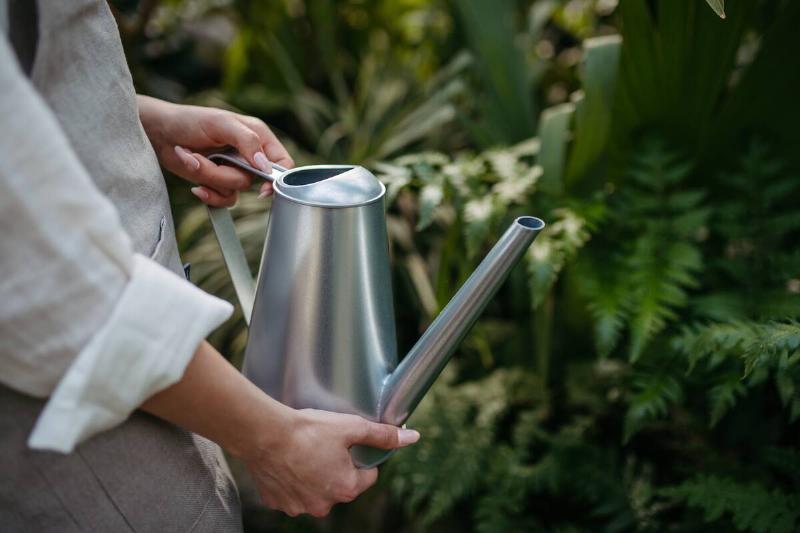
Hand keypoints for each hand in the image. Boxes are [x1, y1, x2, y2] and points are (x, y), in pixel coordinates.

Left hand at [137, 95, 293, 206]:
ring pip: (235, 190)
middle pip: (253, 180)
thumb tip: (265, 166)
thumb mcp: (221, 124)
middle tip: (201, 158)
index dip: (277, 178)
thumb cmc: (190, 120)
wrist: (159, 133)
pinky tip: (195, 185)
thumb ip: (248, 142)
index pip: (282, 163)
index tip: (263, 187)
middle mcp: (249, 155)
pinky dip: (208, 194)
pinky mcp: (218, 182)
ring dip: (209, 178)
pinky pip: (224, 199)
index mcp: (258, 137)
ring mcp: (234, 170)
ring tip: (191, 160)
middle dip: (223, 173)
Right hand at [141, 343, 419, 517]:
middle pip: (341, 485)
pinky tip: (289, 461)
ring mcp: (298, 505)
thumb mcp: (351, 427)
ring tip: (305, 451)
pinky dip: (292, 479)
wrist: (264, 433)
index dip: (362, 457)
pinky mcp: (277, 501)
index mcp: (346, 488)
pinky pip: (291, 492)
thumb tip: (412, 437)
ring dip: (314, 475)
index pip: (367, 476)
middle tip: (326, 444)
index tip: (350, 444)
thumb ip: (382, 435)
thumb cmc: (308, 430)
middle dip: (337, 467)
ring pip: (315, 490)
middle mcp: (323, 505)